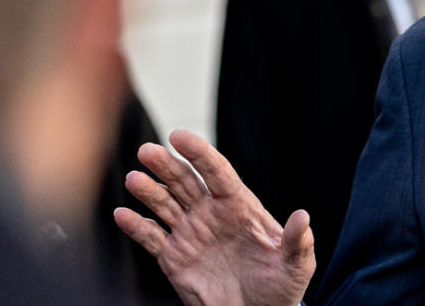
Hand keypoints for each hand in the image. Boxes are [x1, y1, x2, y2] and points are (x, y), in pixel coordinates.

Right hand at [114, 130, 314, 305]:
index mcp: (239, 207)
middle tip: (146, 151)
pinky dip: (135, 225)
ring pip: (165, 204)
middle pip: (185, 182)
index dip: (199, 153)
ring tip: (133, 180)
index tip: (179, 137)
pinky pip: (151, 237)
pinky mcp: (174, 257)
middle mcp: (211, 214)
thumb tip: (303, 217)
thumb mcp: (296, 265)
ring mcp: (191, 233)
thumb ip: (298, 242)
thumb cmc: (280, 287)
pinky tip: (121, 214)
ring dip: (148, 191)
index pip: (217, 172)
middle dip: (166, 165)